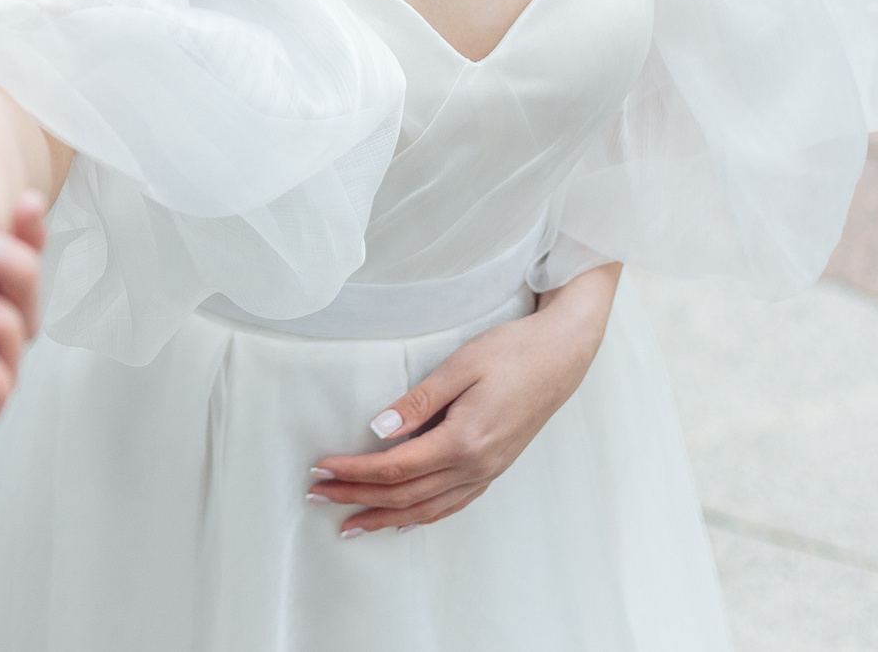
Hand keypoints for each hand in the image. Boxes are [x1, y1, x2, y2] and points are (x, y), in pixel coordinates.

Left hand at [308, 264, 620, 536]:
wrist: (561, 357)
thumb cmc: (512, 352)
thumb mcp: (460, 366)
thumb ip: (417, 402)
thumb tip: (377, 430)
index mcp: (464, 441)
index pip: (394, 467)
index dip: (353, 471)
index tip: (320, 467)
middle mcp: (475, 466)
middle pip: (404, 494)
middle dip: (356, 498)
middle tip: (316, 496)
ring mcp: (487, 472)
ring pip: (427, 509)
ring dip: (383, 518)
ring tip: (348, 525)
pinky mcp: (494, 469)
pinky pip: (451, 505)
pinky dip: (422, 517)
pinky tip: (402, 521)